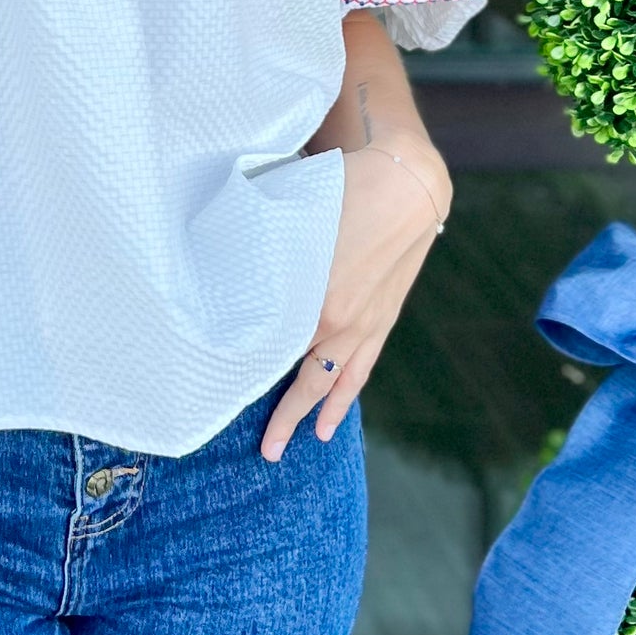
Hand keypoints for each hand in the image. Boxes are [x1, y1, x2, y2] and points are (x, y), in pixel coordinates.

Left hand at [261, 132, 449, 461]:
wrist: (406, 183)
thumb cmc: (340, 190)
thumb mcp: (291, 223)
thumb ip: (267, 256)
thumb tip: (234, 274)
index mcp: (315, 302)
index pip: (275, 354)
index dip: (252, 377)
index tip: (229, 398)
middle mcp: (343, 323)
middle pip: (309, 382)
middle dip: (288, 418)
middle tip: (268, 451)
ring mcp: (368, 323)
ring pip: (342, 381)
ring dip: (324, 412)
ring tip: (313, 439)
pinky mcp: (385, 316)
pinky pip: (364, 364)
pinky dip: (350, 389)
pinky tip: (341, 405)